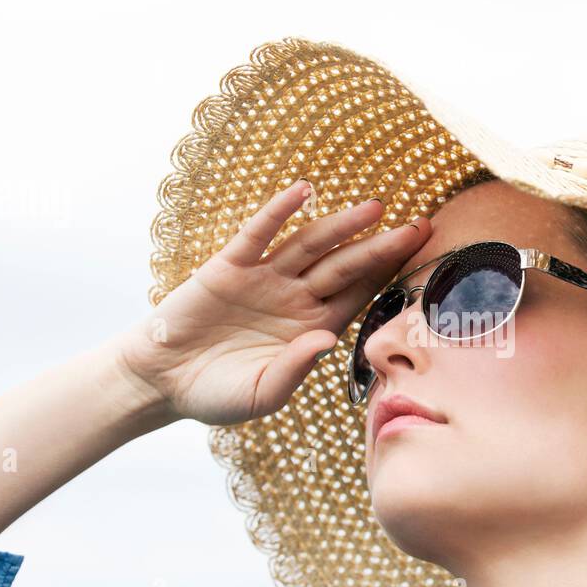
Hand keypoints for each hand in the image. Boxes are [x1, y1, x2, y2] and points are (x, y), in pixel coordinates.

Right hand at [113, 179, 431, 425]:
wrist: (162, 381)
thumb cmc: (217, 394)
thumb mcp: (261, 394)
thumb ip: (293, 370)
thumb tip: (325, 340)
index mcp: (310, 327)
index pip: (358, 296)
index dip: (389, 278)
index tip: (424, 261)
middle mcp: (293, 297)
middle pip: (345, 266)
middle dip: (381, 247)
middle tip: (421, 226)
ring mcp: (263, 278)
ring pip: (310, 245)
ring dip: (342, 225)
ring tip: (376, 207)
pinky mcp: (228, 266)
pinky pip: (257, 234)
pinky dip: (278, 212)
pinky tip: (303, 191)